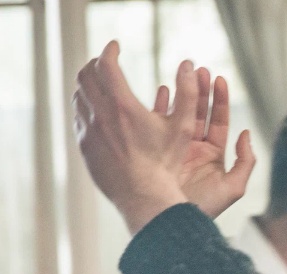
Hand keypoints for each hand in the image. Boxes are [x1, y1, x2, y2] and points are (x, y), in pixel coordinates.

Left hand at [74, 41, 194, 232]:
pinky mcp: (84, 146)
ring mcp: (88, 131)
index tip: (116, 47)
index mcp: (123, 106)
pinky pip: (79, 118)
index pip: (106, 64)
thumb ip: (189, 94)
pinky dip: (87, 107)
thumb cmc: (166, 164)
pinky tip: (99, 112)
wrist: (143, 196)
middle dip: (95, 64)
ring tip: (102, 85)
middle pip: (85, 76)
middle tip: (106, 62)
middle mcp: (100, 115)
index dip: (110, 51)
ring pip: (79, 96)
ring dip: (89, 85)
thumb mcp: (184, 127)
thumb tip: (190, 66)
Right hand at [153, 68, 254, 218]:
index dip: (219, 100)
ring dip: (182, 94)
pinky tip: (162, 90)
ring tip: (183, 74)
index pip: (219, 121)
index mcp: (214, 155)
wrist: (171, 221)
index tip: (219, 79)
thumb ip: (245, 162)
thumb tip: (246, 135)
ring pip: (180, 115)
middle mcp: (194, 149)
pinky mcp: (156, 150)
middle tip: (200, 69)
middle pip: (200, 113)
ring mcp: (174, 149)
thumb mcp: (232, 188)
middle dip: (201, 91)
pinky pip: (158, 124)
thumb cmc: (203, 210)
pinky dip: (161, 107)